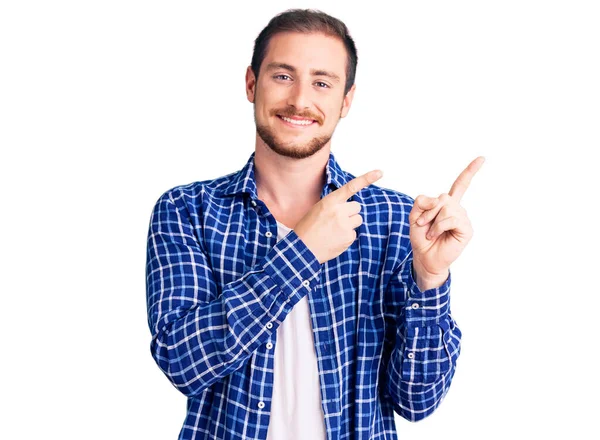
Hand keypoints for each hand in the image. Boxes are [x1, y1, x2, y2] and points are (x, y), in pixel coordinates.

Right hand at [295, 169, 382, 263]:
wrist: (303, 248)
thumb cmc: (308, 228)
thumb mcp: (317, 209)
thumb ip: (334, 205)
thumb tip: (347, 206)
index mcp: (330, 202)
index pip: (351, 187)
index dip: (366, 179)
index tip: (379, 173)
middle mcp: (339, 211)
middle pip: (357, 206)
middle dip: (350, 212)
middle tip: (337, 219)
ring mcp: (345, 225)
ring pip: (357, 219)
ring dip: (350, 223)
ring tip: (335, 230)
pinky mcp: (348, 238)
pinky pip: (354, 233)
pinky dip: (346, 236)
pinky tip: (335, 238)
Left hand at [409, 157, 484, 279]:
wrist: (424, 257)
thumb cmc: (421, 237)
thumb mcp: (415, 215)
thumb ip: (423, 202)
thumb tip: (441, 199)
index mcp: (447, 204)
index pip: (460, 184)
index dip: (470, 171)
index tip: (482, 158)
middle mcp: (457, 209)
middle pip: (443, 197)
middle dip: (428, 211)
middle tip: (423, 224)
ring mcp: (463, 218)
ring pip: (446, 207)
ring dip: (432, 220)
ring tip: (430, 232)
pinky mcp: (466, 229)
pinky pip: (451, 219)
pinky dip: (438, 227)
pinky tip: (436, 235)